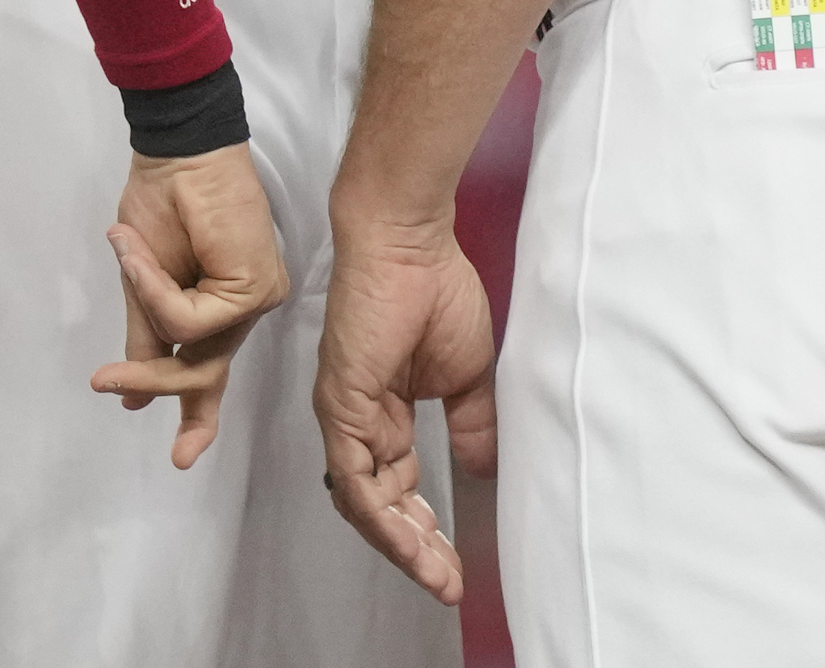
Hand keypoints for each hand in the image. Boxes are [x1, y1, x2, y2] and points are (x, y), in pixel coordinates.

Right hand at [91, 143, 289, 468]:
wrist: (177, 154)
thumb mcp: (140, 281)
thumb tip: (131, 397)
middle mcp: (243, 312)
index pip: (209, 372)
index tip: (184, 458)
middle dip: (153, 380)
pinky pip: (194, 318)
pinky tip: (140, 255)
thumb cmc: (160, 204)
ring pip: (198, 353)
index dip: (196, 416)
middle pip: (203, 372)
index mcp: (217, 312)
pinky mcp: (256, 289)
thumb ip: (146, 338)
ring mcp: (255, 302)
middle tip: (105, 385)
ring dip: (148, 322)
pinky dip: (157, 290)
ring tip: (125, 266)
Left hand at [311, 208, 500, 603]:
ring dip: (401, 543)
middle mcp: (357, 420)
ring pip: (363, 502)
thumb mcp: (467, 374)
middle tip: (446, 581)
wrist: (410, 243)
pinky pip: (353, 476)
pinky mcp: (340, 404)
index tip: (454, 563)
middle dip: (414, 549)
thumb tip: (485, 470)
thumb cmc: (435, 289)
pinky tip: (411, 539)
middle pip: (378, 505)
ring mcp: (344, 414)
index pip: (397, 487)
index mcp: (383, 412)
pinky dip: (380, 514)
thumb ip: (472, 425)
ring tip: (436, 574)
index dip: (424, 529)